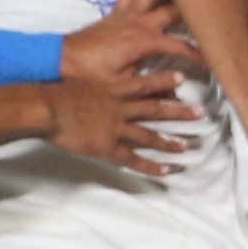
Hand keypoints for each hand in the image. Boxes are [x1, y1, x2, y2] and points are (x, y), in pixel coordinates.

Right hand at [45, 61, 203, 177]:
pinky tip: (166, 170)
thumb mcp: (78, 83)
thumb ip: (92, 86)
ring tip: (188, 145)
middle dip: (179, 111)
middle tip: (200, 112)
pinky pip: (133, 159)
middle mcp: (119, 107)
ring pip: (149, 135)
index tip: (182, 78)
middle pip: (154, 109)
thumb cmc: (55, 94)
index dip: (164, 81)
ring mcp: (115, 128)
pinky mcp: (107, 147)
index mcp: (112, 90)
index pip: (144, 84)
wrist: (47, 108)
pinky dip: (151, 165)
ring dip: (170, 140)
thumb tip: (92, 86)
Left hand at [63, 0, 202, 96]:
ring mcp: (126, 14)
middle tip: (206, 18)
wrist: (60, 60)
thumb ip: (152, 86)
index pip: (180, 46)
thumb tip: (175, 92)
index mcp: (144, 41)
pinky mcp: (114, 13)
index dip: (198, 54)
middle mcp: (138, 22)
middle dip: (192, 12)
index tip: (211, 62)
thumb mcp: (124, 86)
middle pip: (173, 8)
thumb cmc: (90, 74)